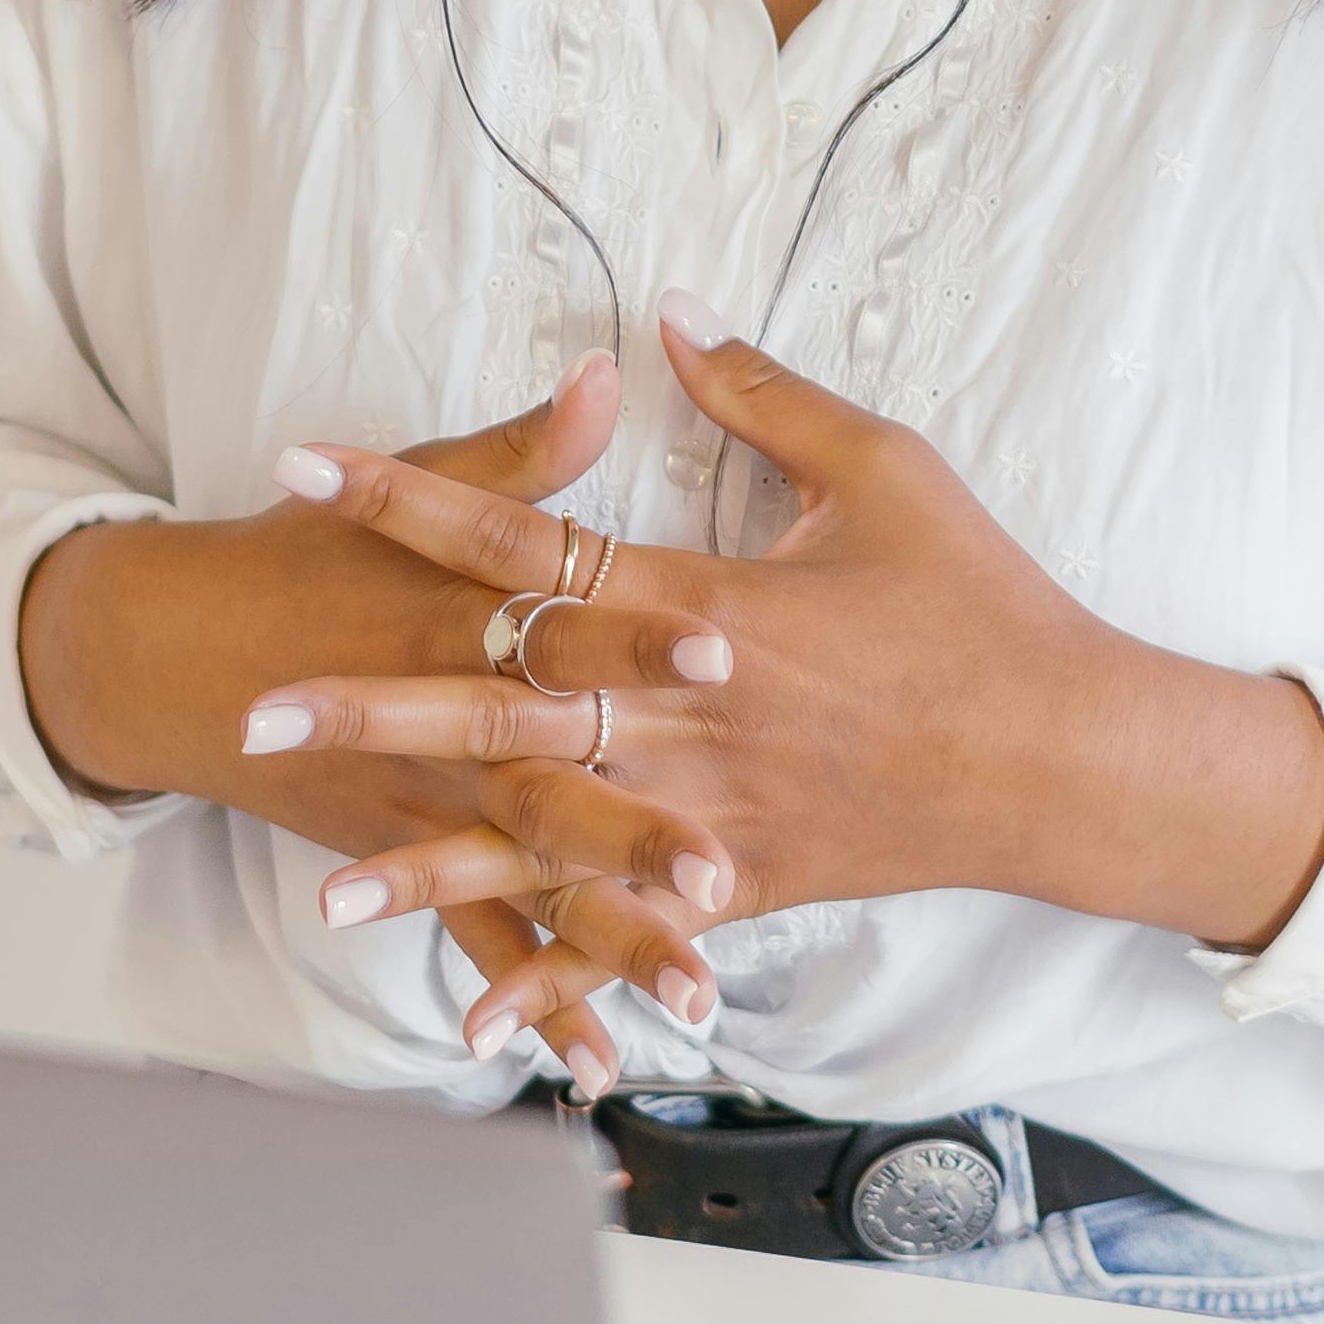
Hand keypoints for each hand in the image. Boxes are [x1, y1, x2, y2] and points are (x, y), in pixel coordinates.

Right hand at [14, 357, 743, 1074]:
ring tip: (702, 990)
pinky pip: (484, 943)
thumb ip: (522, 450)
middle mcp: (447, 722)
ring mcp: (427, 806)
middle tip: (720, 864)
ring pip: (530, 880)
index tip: (726, 643)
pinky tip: (604, 1063)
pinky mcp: (412, 858)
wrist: (183, 657)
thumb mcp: (412, 483)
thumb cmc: (315, 555)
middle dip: (635, 824)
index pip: (560, 617)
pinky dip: (538, 1004)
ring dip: (610, 936)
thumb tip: (608, 371)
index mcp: (458, 615)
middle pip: (552, 775)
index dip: (640, 627)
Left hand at [248, 298, 1323, 1050]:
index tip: (309, 468)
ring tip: (326, 887)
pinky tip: (470, 1010)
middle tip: (256, 709)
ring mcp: (711, 811)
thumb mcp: (881, 468)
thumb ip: (761, 392)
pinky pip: (628, 930)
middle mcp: (688, 715)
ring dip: (434, 860)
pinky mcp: (741, 883)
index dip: (411, 499)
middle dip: (373, 702)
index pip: (526, 540)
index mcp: (705, 603)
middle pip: (501, 703)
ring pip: (546, 837)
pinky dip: (556, 974)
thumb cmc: (980, 601)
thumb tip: (664, 313)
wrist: (1066, 757)